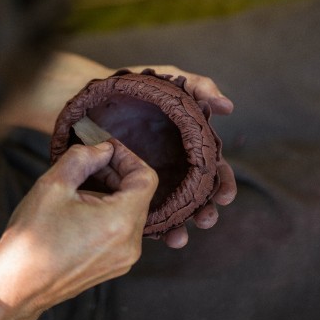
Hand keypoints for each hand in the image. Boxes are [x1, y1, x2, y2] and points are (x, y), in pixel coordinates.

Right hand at [0, 139, 157, 312]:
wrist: (16, 289)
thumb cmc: (30, 240)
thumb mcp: (52, 185)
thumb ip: (83, 158)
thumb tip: (103, 149)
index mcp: (120, 222)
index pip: (146, 178)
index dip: (128, 157)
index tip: (107, 149)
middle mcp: (130, 243)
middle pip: (139, 194)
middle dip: (117, 173)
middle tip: (90, 162)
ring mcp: (125, 258)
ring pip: (131, 211)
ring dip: (112, 192)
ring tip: (81, 186)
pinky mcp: (116, 265)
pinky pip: (123, 229)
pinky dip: (110, 211)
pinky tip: (83, 208)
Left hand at [129, 65, 236, 248]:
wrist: (90, 100)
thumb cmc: (133, 89)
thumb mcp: (167, 80)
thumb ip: (198, 87)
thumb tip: (228, 108)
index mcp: (187, 147)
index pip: (213, 169)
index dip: (222, 183)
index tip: (225, 196)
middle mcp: (173, 167)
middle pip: (197, 196)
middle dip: (205, 211)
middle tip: (206, 220)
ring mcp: (152, 181)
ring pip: (172, 210)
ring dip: (180, 226)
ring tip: (178, 239)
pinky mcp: (127, 190)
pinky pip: (141, 211)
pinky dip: (150, 227)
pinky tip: (154, 236)